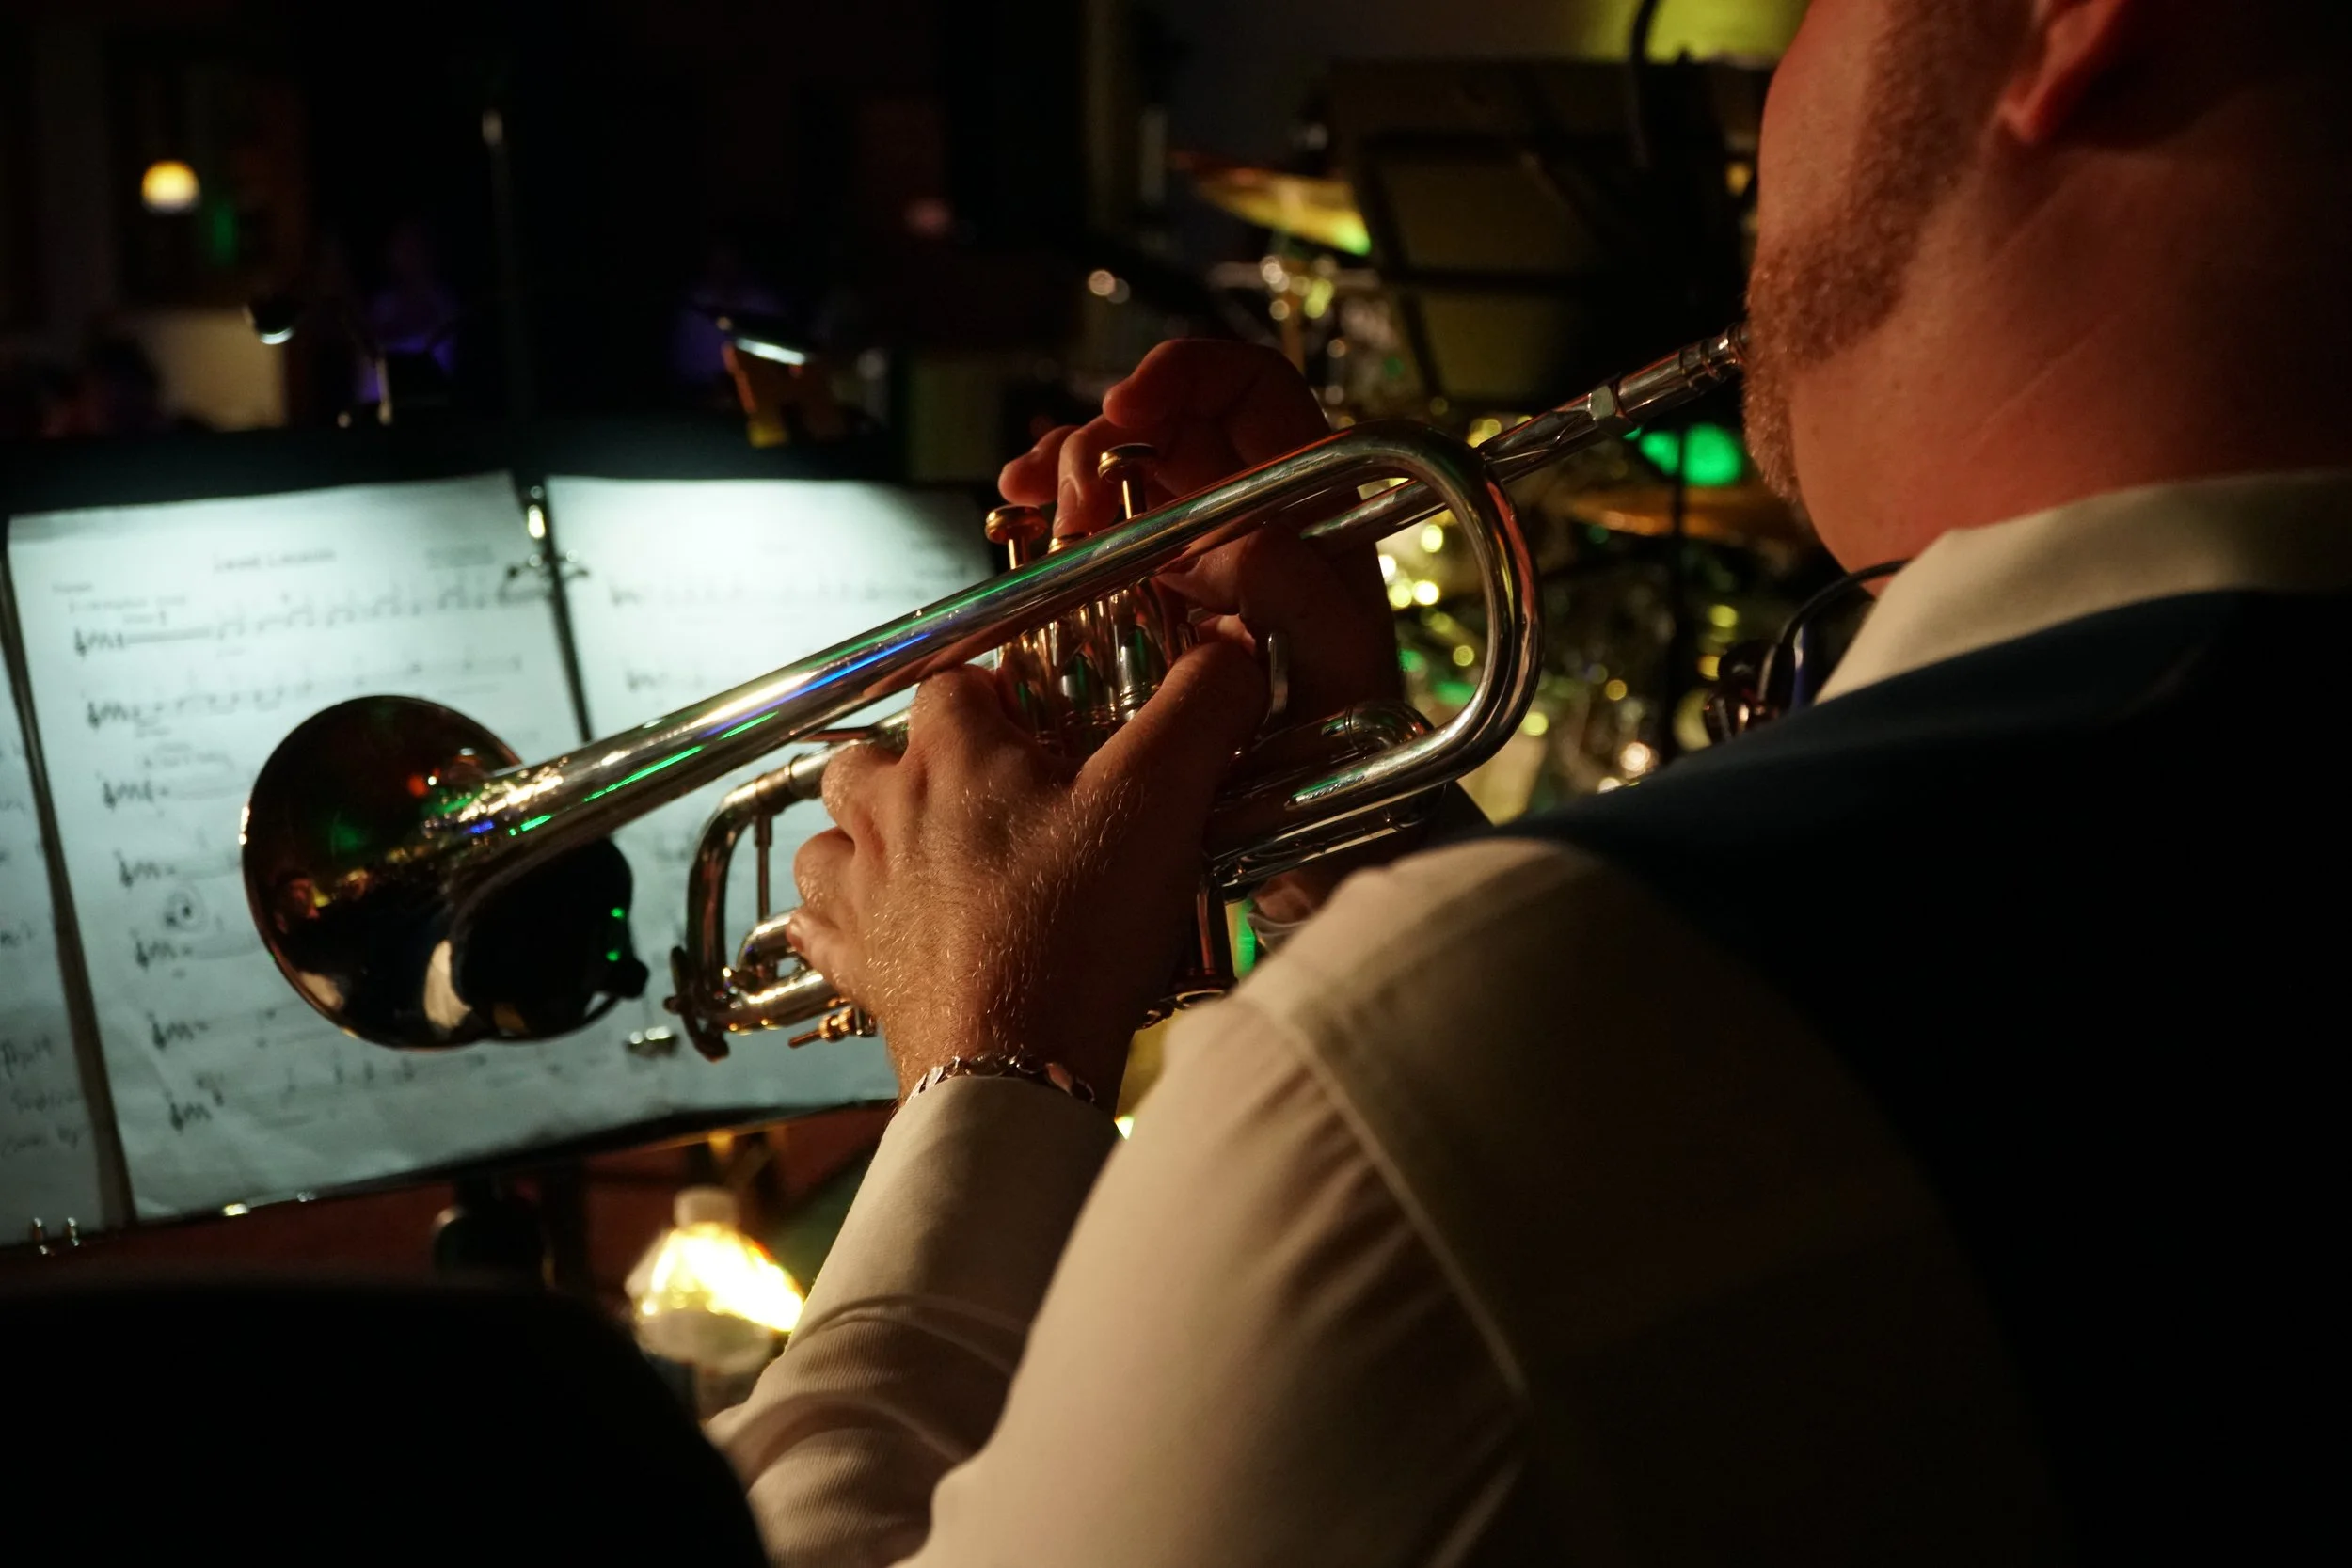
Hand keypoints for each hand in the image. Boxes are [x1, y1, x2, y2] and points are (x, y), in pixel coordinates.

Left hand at [788, 644, 1267, 1100]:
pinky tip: (866, 930)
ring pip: (828, 839)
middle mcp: (888, 816)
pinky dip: (834, 924)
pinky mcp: (859, 969)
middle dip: (909, 760)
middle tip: (978, 791)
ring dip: (860, 837)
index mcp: (953, 759)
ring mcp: (864, 895)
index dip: (992, 693)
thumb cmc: (1077, 929)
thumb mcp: (1160, 802)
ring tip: (915, 854)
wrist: (1017, 1064)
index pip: (950, 685)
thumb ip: (1198, 711)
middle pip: (866, 756)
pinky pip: (815, 932)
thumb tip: (1230, 648)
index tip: (1036, 720)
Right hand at [999, 340, 1400, 722]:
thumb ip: (1290, 589)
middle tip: (1068, 501)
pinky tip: (1016, 522)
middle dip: (1103, 437)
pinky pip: (1092, 533)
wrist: (1308, 819)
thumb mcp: (1337, 662)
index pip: (1253, 391)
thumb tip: (1201, 547)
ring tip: (1021, 498)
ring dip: (1062, 470)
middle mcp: (1248, 513)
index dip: (1187, 376)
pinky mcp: (1143, 596)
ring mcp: (1191, 552)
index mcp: (1308, 502)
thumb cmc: (1346, 739)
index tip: (1123, 410)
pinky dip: (1048, 518)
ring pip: (1120, 472)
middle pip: (1167, 426)